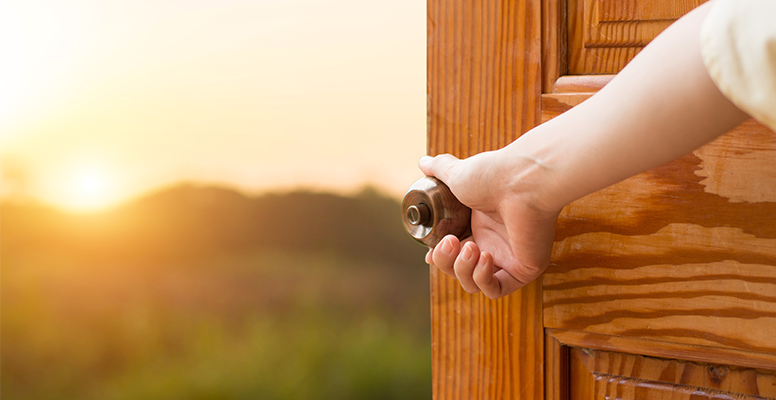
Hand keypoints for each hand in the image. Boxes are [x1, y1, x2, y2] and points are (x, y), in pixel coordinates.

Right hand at [419, 150, 560, 298]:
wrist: (521, 180)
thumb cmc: (494, 175)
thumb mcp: (457, 173)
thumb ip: (440, 170)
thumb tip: (423, 163)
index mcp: (478, 226)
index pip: (453, 253)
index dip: (439, 257)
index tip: (430, 253)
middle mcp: (493, 243)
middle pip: (458, 270)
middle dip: (446, 261)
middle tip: (451, 241)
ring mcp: (508, 258)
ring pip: (474, 284)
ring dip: (464, 269)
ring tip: (471, 247)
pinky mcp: (524, 269)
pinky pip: (496, 289)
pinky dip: (483, 278)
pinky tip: (485, 257)